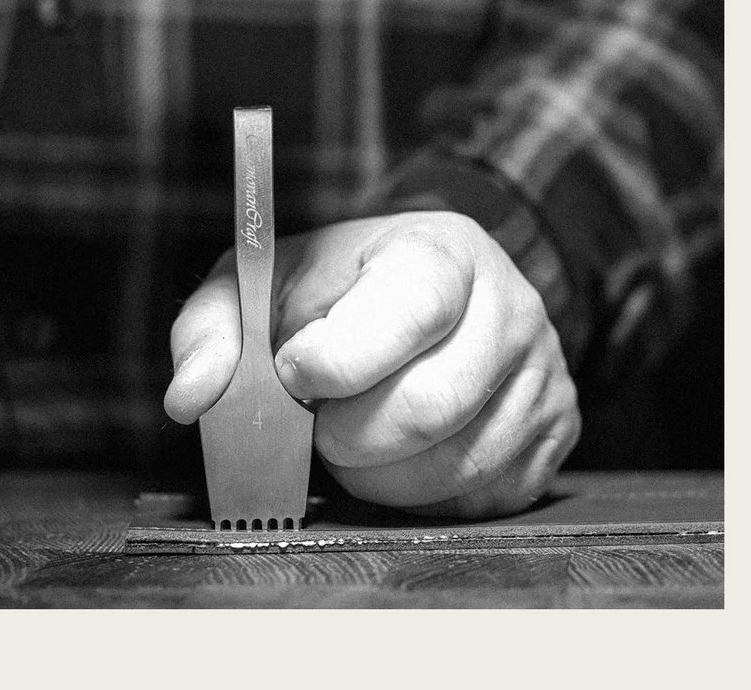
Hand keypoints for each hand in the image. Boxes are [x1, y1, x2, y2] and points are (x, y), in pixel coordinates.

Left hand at [165, 211, 579, 518]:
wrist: (434, 290)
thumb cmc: (342, 291)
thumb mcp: (267, 281)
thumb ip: (214, 327)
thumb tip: (192, 398)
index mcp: (445, 252)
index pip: (410, 310)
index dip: (339, 360)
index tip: (296, 372)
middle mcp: (513, 307)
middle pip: (430, 406)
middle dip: (349, 435)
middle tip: (323, 421)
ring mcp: (545, 372)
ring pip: (456, 466)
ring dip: (381, 477)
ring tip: (360, 438)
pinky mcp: (558, 431)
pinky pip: (486, 498)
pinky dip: (426, 498)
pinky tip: (406, 459)